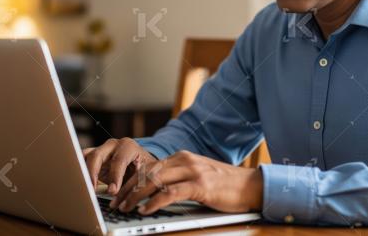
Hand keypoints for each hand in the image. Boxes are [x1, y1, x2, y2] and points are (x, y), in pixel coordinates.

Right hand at [83, 138, 157, 194]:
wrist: (140, 163)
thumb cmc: (143, 169)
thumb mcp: (145, 174)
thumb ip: (137, 182)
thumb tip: (130, 196)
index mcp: (128, 146)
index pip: (118, 160)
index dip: (115, 177)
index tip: (112, 192)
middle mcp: (112, 145)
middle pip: (97, 155)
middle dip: (93, 173)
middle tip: (92, 190)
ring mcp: (101, 149)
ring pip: (85, 156)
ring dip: (81, 171)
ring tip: (81, 186)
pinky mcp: (92, 156)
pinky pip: (81, 160)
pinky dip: (78, 170)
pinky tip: (77, 182)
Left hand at [110, 150, 262, 214]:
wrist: (251, 185)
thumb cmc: (225, 185)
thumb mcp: (198, 176)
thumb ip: (179, 178)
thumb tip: (155, 191)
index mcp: (181, 157)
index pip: (149, 167)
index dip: (131, 181)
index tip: (119, 194)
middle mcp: (185, 160)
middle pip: (148, 172)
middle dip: (128, 188)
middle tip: (116, 203)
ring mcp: (193, 171)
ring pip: (155, 180)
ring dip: (136, 195)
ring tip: (126, 208)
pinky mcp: (201, 185)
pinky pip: (171, 193)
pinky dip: (154, 202)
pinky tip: (145, 210)